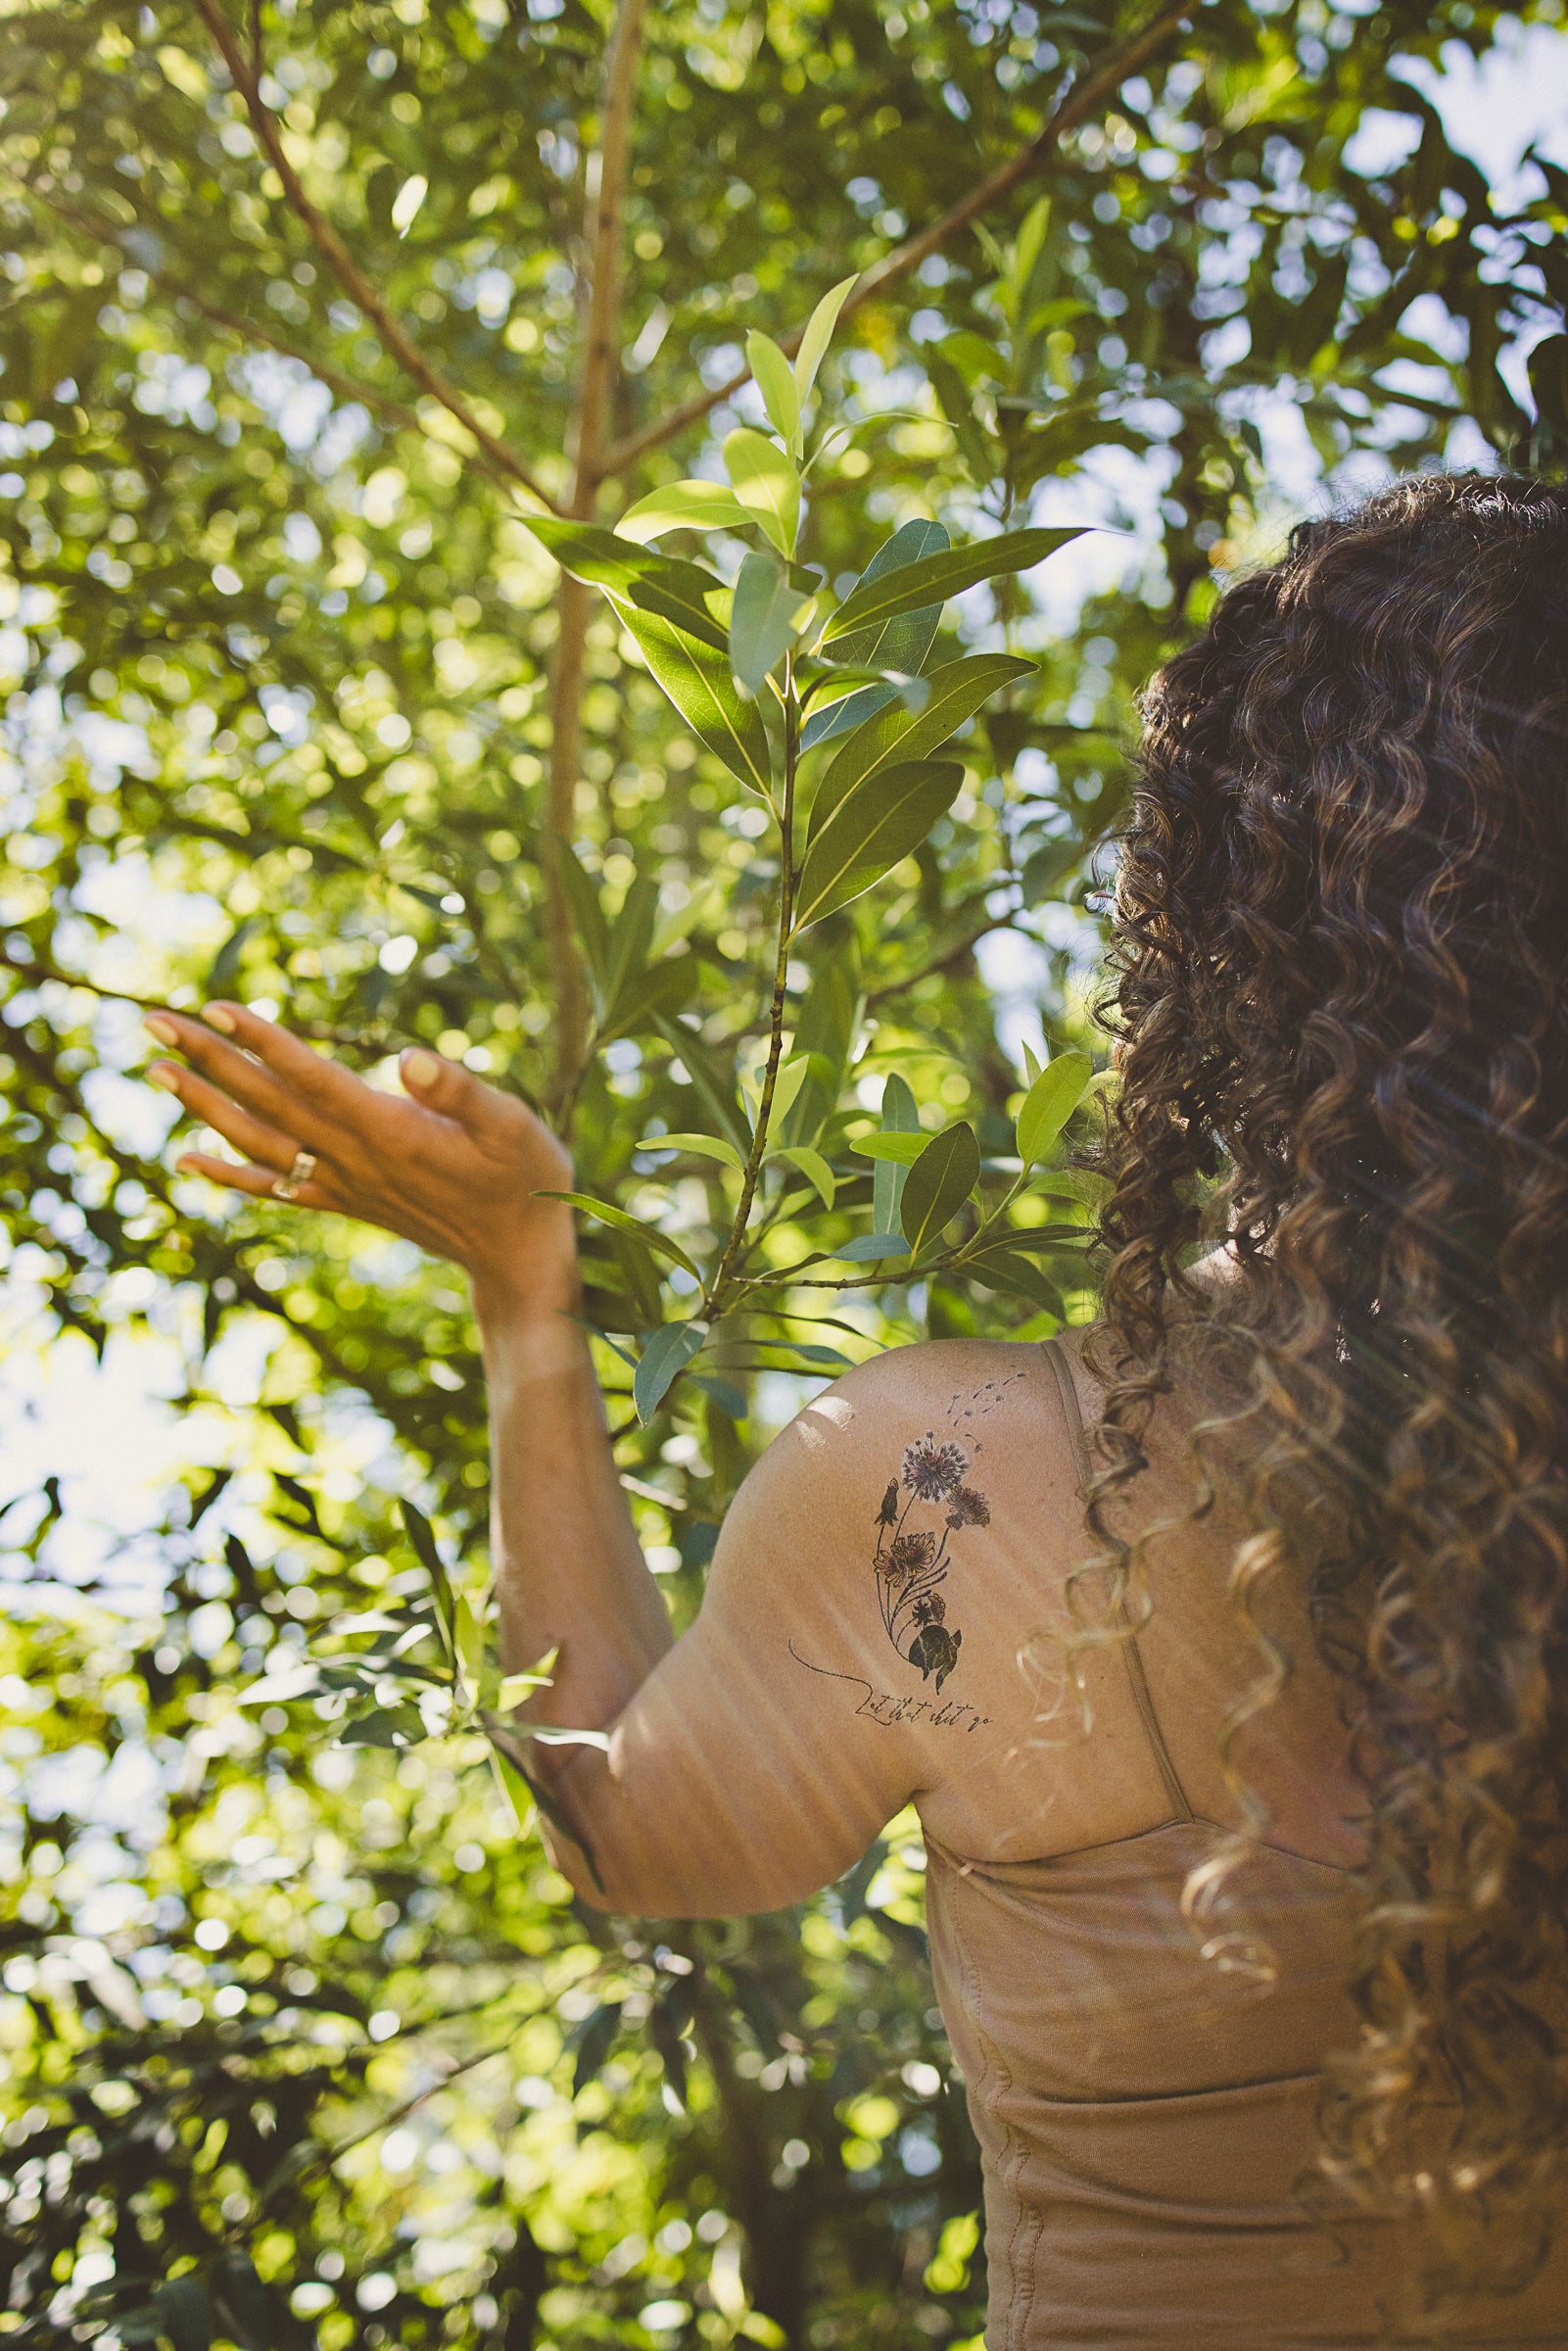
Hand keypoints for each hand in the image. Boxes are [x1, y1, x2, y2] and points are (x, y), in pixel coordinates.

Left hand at [144, 1002, 577, 1313]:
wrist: (517, 1257)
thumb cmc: (524, 1179)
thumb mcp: (512, 1125)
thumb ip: (461, 1091)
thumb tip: (407, 1057)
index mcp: (390, 1131)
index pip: (310, 1078)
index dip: (262, 1043)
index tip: (213, 1009)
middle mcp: (354, 1159)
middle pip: (268, 1102)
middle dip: (210, 1059)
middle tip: (153, 1020)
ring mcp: (344, 1184)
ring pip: (259, 1140)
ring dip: (204, 1104)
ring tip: (158, 1068)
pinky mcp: (345, 1202)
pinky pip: (274, 1188)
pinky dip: (227, 1172)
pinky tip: (188, 1158)